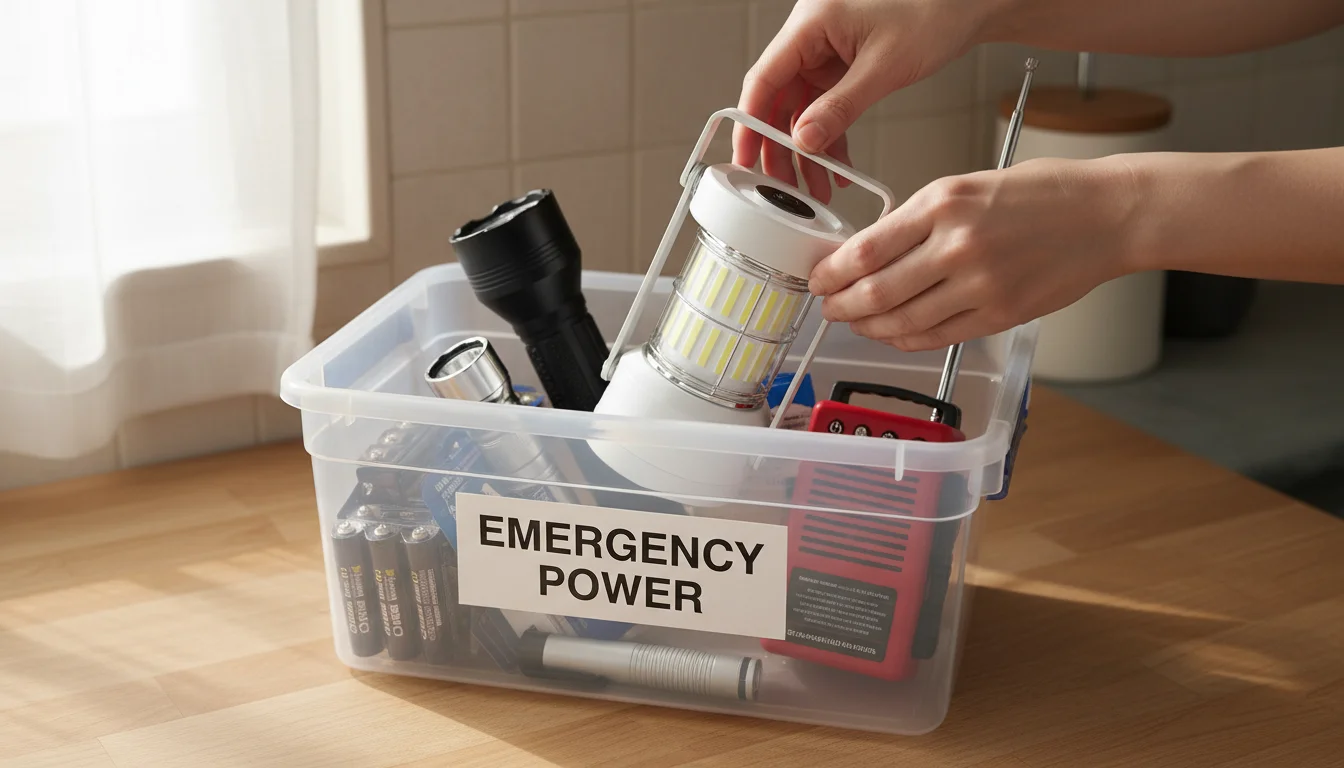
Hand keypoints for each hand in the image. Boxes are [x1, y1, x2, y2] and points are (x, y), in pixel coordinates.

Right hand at [733, 0, 992, 202]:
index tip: (745, 158)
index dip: (750, 123)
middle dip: (780, 146)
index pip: (764, 78)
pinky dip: (830, 136)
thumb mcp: (883, 67)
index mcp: (810, 23)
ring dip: (807, 149)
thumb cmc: (933, 10)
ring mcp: (826, 52)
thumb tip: (804, 141)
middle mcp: (811, 36)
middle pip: (777, 99)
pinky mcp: (843, 65)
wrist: (969, 3)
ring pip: (801, 109)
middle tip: (783, 185)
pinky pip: (826, 106)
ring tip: (814, 187)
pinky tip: (836, 166)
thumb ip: (839, 107)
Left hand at [809, 156, 1142, 350]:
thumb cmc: (1044, 194)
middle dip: (841, 305)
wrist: (1108, 215)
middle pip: (875, 291)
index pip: (866, 249)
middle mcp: (957, 245)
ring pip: (902, 320)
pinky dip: (905, 339)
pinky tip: (892, 334)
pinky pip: (936, 336)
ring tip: (854, 323)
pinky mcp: (999, 315)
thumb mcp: (970, 185)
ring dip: (869, 327)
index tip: (818, 277)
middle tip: (827, 307)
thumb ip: (920, 218)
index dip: (831, 272)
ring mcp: (979, 285)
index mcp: (944, 203)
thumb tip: (870, 251)